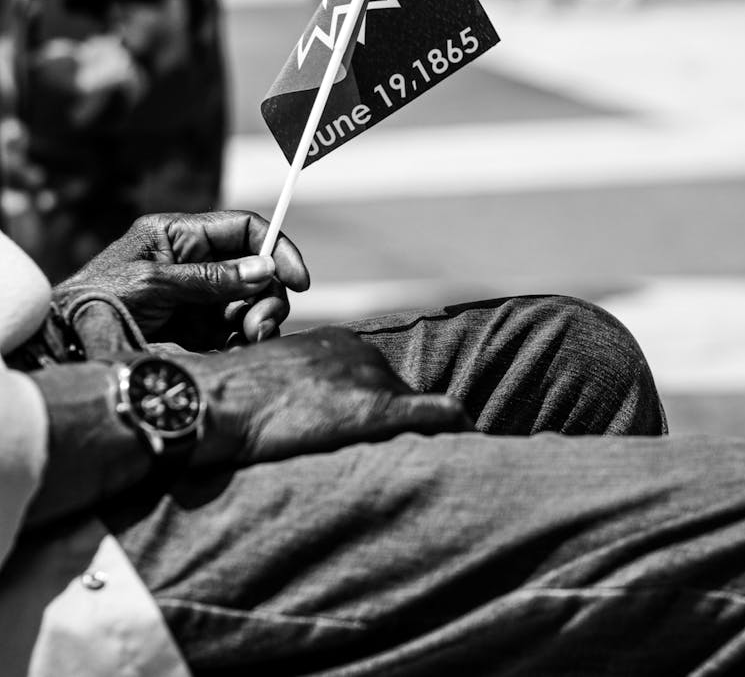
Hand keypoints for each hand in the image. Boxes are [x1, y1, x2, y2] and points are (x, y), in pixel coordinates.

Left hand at [55, 211, 309, 349]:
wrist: (62, 342)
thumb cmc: (97, 300)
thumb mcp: (154, 284)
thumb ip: (210, 278)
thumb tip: (264, 269)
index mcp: (180, 234)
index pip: (242, 228)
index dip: (275, 247)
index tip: (298, 278)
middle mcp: (193, 262)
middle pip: (253, 269)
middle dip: (266, 295)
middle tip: (257, 326)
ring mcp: (194, 296)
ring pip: (248, 302)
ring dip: (256, 321)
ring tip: (245, 340)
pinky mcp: (192, 328)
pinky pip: (232, 331)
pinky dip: (240, 342)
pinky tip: (233, 351)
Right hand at [191, 326, 472, 466]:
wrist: (216, 402)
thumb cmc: (229, 402)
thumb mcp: (272, 383)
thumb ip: (301, 391)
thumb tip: (308, 414)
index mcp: (334, 343)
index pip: (373, 379)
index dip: (375, 411)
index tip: (373, 437)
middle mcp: (359, 352)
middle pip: (396, 392)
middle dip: (397, 424)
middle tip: (393, 457)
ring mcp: (368, 378)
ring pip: (411, 408)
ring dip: (416, 432)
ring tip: (424, 461)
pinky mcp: (374, 409)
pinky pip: (432, 413)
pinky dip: (452, 425)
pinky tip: (469, 437)